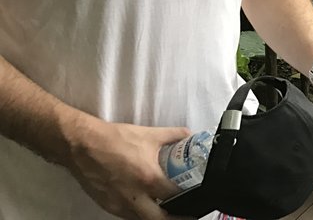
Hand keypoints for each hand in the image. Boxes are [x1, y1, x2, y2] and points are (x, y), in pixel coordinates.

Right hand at [65, 116, 193, 218]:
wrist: (82, 145)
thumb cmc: (116, 139)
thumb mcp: (150, 134)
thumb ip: (174, 135)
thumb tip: (189, 135)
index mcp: (148, 179)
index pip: (174, 196)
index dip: (188, 198)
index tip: (197, 198)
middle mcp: (134, 197)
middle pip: (160, 219)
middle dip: (175, 219)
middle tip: (187, 215)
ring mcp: (119, 205)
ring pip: (142, 219)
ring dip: (156, 216)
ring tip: (168, 210)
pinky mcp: (108, 206)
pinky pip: (128, 215)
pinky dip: (139, 213)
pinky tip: (146, 204)